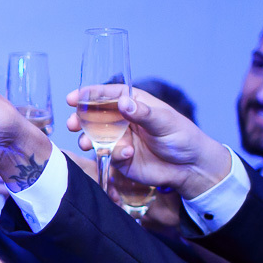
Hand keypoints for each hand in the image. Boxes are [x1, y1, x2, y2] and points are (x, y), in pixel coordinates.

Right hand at [65, 88, 230, 198]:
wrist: (190, 168)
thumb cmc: (182, 138)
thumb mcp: (165, 122)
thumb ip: (143, 113)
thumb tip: (124, 102)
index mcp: (135, 103)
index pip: (109, 94)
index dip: (90, 95)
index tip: (73, 99)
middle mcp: (124, 120)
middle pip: (95, 115)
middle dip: (80, 119)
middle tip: (72, 125)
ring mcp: (120, 139)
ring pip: (96, 136)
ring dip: (87, 139)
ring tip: (87, 144)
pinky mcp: (120, 157)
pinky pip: (107, 154)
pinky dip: (112, 154)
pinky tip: (126, 154)